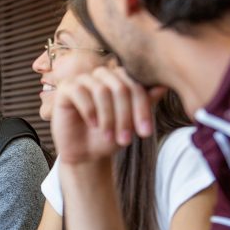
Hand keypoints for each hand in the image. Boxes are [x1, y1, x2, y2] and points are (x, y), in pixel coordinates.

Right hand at [51, 67, 165, 164]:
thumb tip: (164, 85)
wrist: (85, 155)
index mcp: (120, 79)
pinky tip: (93, 125)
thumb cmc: (110, 138)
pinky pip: (79, 92)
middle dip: (125, 115)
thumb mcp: (132, 123)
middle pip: (120, 86)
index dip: (142, 108)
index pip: (136, 84)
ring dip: (108, 117)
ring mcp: (83, 80)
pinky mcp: (66, 88)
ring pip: (101, 90)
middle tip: (126, 140)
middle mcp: (102, 75)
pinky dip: (89, 110)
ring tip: (110, 137)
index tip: (146, 133)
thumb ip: (146, 103)